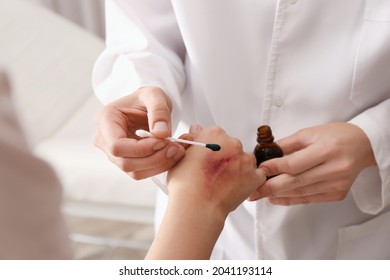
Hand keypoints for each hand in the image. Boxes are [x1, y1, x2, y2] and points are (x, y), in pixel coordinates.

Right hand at [93, 87, 185, 179]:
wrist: (147, 105)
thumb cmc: (147, 98)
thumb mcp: (155, 95)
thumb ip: (159, 111)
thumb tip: (161, 134)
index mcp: (106, 120)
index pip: (117, 145)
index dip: (141, 148)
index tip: (164, 141)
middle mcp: (104, 139)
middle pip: (125, 162)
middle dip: (154, 158)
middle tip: (176, 147)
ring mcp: (113, 153)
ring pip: (134, 171)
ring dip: (160, 164)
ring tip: (178, 150)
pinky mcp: (126, 161)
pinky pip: (141, 172)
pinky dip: (160, 166)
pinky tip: (173, 154)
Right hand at [145, 125, 265, 258]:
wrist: (196, 205)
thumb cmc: (185, 183)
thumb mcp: (180, 155)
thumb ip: (191, 140)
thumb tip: (196, 130)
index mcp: (214, 133)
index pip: (216, 134)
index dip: (210, 147)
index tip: (207, 157)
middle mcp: (232, 143)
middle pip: (231, 146)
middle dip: (225, 156)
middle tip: (214, 172)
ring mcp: (245, 159)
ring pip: (245, 159)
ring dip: (238, 167)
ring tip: (225, 182)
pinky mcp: (255, 176)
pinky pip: (257, 175)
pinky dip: (250, 180)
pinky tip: (237, 187)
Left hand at [248, 123, 376, 204]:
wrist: (363, 145)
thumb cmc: (335, 136)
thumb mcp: (310, 133)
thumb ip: (287, 145)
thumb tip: (265, 155)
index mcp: (327, 150)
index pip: (294, 164)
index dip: (274, 168)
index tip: (259, 170)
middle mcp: (334, 169)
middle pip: (296, 182)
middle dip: (270, 188)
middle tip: (252, 191)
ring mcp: (337, 184)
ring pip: (301, 193)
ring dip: (278, 195)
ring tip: (260, 195)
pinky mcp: (337, 194)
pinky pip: (309, 199)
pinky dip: (291, 199)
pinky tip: (276, 198)